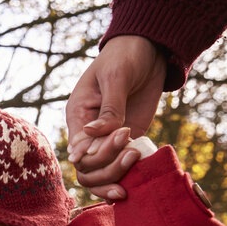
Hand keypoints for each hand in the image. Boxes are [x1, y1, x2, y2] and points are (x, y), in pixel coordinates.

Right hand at [65, 35, 165, 199]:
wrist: (148, 51)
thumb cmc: (125, 57)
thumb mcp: (115, 78)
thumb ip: (109, 108)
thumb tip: (91, 134)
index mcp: (78, 116)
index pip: (78, 151)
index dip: (97, 154)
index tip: (123, 135)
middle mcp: (89, 133)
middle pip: (87, 170)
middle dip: (109, 167)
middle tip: (133, 150)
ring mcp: (107, 139)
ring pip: (102, 174)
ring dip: (118, 174)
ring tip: (137, 157)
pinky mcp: (127, 140)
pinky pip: (123, 166)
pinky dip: (131, 173)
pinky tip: (144, 168)